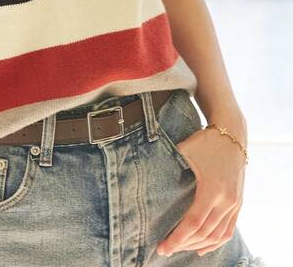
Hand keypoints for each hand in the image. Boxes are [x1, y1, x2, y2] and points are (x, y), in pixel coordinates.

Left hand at [156, 123, 247, 257]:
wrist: (232, 134)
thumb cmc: (205, 141)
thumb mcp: (184, 151)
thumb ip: (170, 167)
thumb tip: (145, 175)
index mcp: (212, 190)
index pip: (193, 223)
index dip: (177, 238)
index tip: (163, 247)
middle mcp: (226, 201)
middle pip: (204, 234)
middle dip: (184, 245)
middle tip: (166, 249)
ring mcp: (234, 203)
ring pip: (217, 236)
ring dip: (199, 245)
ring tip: (181, 249)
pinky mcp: (238, 203)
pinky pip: (229, 230)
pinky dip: (216, 242)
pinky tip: (203, 248)